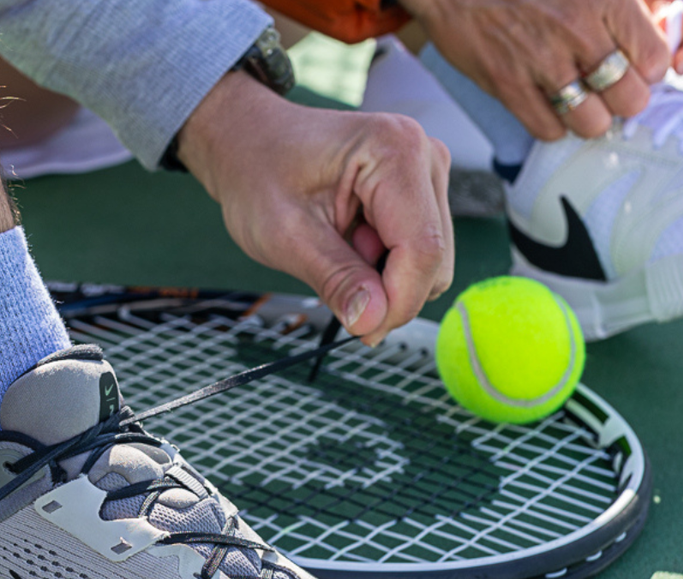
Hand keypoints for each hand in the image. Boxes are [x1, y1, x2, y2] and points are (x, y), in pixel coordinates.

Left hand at [176, 73, 453, 344]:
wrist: (248, 142)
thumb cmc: (258, 174)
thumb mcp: (285, 235)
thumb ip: (335, 279)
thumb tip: (373, 322)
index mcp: (394, 150)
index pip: (422, 248)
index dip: (398, 301)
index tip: (362, 333)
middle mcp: (424, 154)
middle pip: (434, 258)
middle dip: (389, 292)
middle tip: (334, 286)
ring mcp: (427, 170)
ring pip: (432, 260)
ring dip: (384, 276)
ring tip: (337, 249)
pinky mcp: (423, 188)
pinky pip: (421, 250)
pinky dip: (385, 263)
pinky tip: (350, 243)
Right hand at [401, 0, 669, 139]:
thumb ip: (623, 6)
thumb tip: (652, 35)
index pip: (656, 60)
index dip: (648, 70)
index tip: (634, 67)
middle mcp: (577, 30)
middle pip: (630, 98)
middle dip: (622, 99)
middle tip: (608, 90)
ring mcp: (541, 60)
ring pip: (592, 122)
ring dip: (589, 118)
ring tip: (579, 101)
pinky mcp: (507, 83)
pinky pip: (548, 129)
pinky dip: (552, 125)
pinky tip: (547, 104)